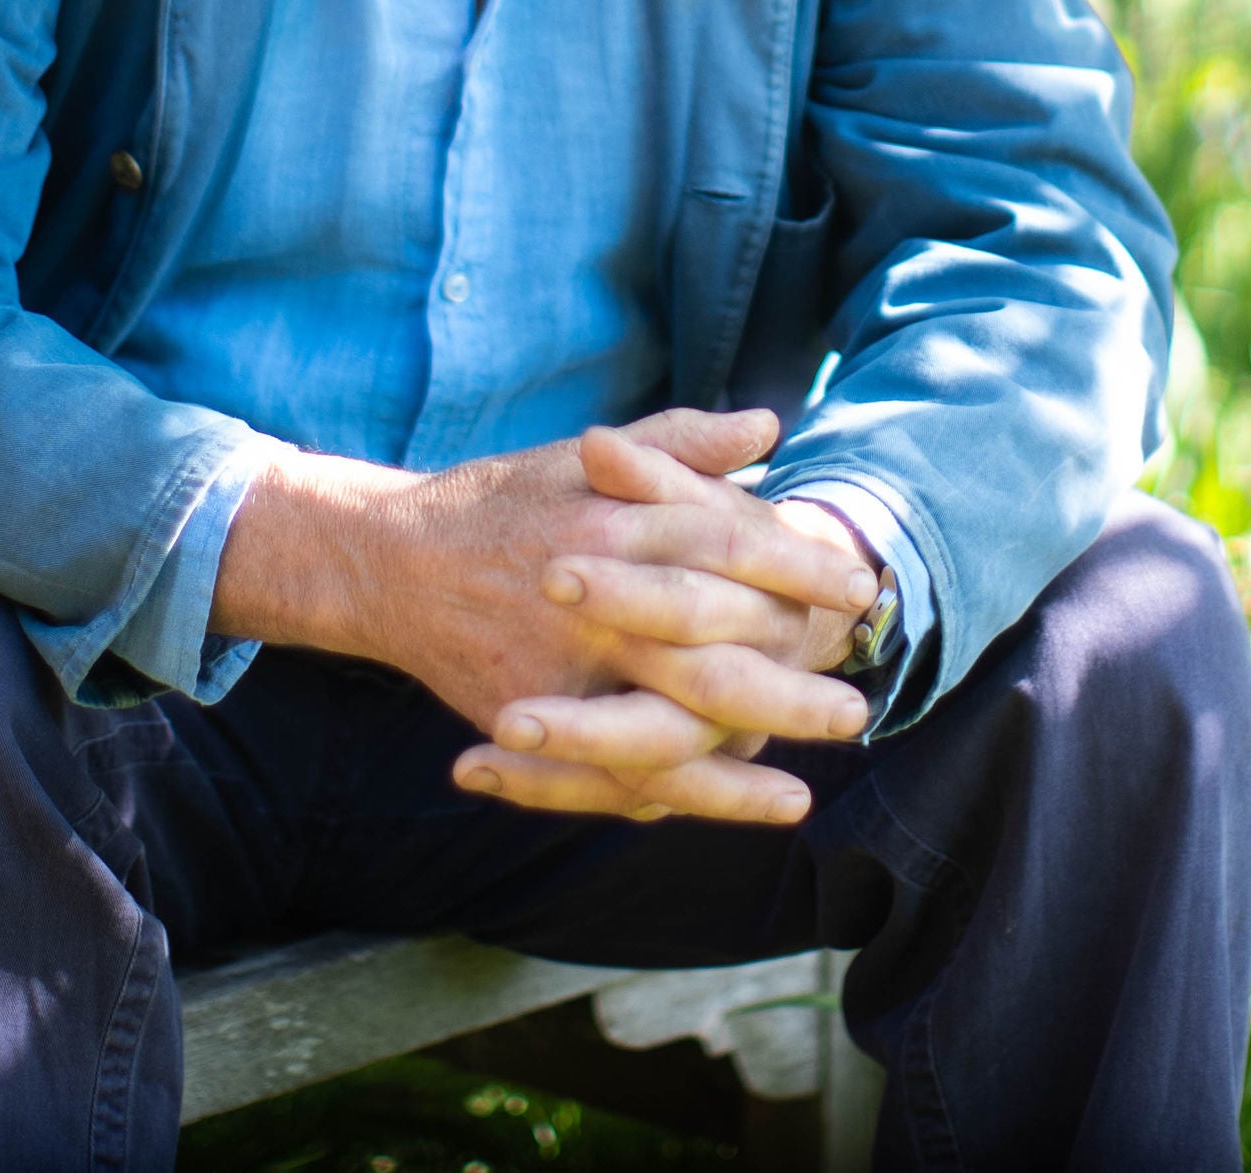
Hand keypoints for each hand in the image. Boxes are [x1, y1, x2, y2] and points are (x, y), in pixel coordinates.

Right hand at [209, 407, 879, 823]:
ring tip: (804, 793)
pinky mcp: (527, 720)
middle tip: (856, 707)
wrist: (389, 560)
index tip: (861, 588)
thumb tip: (769, 428)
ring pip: (661, 733)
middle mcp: (592, 599)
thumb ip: (680, 444)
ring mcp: (557, 668)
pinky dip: (657, 802)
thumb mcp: (589, 455)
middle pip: (709, 654)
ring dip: (736, 769)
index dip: (800, 568)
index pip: (729, 544)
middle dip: (788, 688)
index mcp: (614, 522)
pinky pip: (604, 779)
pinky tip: (701, 822)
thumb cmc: (503, 501)